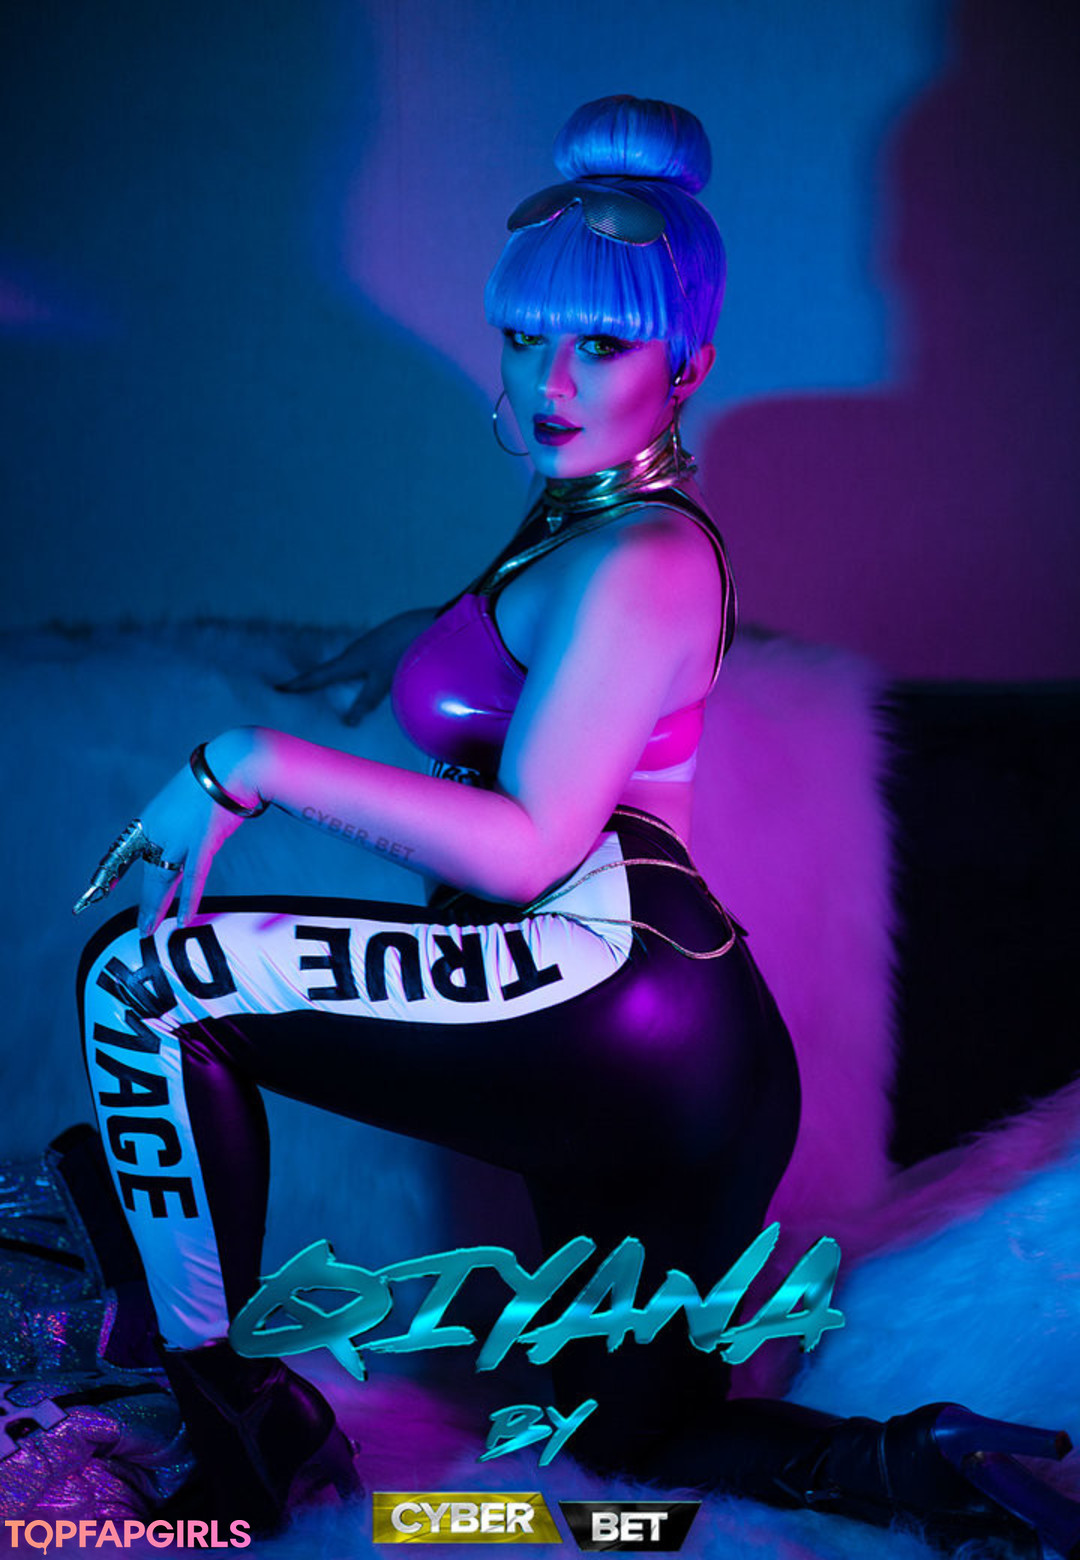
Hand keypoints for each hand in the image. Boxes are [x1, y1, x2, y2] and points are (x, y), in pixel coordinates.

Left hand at [74, 762, 245, 933]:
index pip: (127, 850)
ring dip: (155, 907)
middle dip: (144, 902)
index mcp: (154, 815)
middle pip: (147, 871)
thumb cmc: (223, 772)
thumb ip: (191, 815)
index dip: (114, 871)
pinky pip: (194, 876)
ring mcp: (180, 835)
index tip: (100, 889)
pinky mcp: (203, 840)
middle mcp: (160, 827)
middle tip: (141, 925)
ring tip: (148, 929)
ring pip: (163, 879)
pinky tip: (185, 919)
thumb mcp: (196, 793)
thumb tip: (200, 824)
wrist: (238, 761)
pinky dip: (190, 899)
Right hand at [276, 607, 436, 724]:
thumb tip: (348, 722)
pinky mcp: (381, 646)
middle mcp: (355, 652)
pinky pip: (359, 665)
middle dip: (312, 682)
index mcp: (350, 660)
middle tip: (292, 691)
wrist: (430, 625)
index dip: (299, 685)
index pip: (318, 676)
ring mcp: (368, 647)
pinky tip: (357, 681)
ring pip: (345, 668)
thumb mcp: (383, 681)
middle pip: (328, 671)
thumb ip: (366, 701)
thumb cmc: (405, 652)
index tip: (278, 689)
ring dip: (332, 678)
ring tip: (320, 690)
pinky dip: (350, 674)